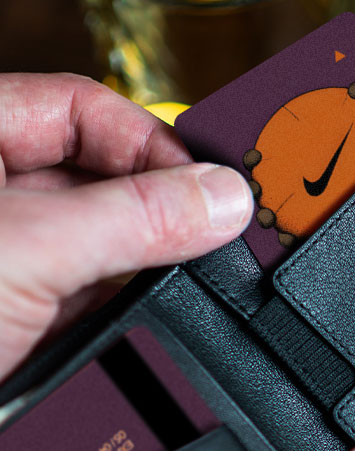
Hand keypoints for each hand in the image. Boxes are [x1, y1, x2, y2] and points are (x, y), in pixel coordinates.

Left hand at [0, 73, 252, 382]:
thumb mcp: (26, 251)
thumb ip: (132, 219)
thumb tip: (220, 201)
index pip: (81, 111)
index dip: (149, 142)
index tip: (207, 186)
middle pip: (105, 179)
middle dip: (162, 205)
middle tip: (215, 229)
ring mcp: (17, 262)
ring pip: (110, 245)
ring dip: (154, 262)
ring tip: (194, 273)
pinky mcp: (33, 320)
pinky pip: (103, 300)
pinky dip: (138, 307)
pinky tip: (158, 312)